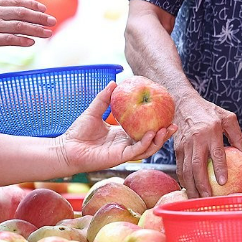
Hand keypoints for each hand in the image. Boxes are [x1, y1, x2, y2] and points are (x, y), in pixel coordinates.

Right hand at [0, 0, 55, 55]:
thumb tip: (8, 14)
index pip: (16, 1)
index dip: (32, 5)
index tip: (43, 8)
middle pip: (22, 13)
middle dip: (40, 17)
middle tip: (52, 21)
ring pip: (20, 26)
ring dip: (37, 30)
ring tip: (48, 33)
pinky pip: (11, 40)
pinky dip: (23, 41)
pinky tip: (32, 43)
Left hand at [57, 82, 176, 171]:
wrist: (66, 148)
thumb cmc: (78, 132)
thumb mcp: (94, 111)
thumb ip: (104, 99)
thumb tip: (114, 82)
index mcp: (122, 136)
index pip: (144, 131)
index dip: (156, 124)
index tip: (166, 114)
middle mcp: (126, 145)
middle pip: (151, 141)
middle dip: (164, 135)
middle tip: (174, 124)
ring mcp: (123, 153)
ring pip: (147, 148)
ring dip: (158, 140)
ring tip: (167, 129)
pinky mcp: (118, 158)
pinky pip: (136, 151)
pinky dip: (145, 143)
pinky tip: (150, 134)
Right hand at [173, 95, 241, 197]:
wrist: (183, 103)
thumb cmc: (209, 112)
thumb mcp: (228, 118)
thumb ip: (238, 137)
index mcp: (211, 130)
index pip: (216, 152)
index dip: (219, 168)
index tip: (223, 182)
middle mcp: (196, 139)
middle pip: (197, 165)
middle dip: (201, 184)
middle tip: (208, 198)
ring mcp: (184, 145)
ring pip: (186, 169)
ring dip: (191, 186)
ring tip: (197, 200)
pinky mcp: (177, 149)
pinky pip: (180, 168)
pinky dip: (184, 181)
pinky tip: (189, 189)